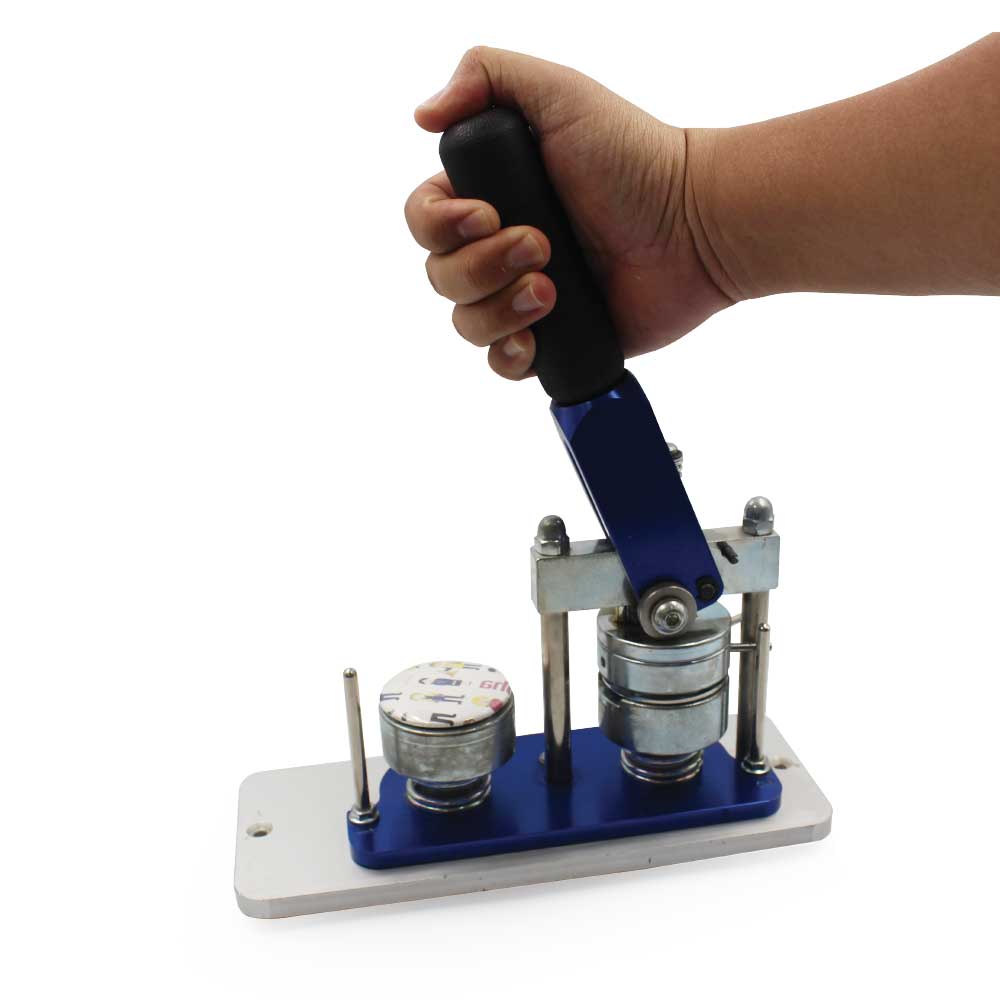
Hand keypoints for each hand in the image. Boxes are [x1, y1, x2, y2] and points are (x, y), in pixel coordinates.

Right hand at [404, 47, 733, 381]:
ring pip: (465, 323)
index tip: (488, 214)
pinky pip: (502, 363)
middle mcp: (498, 247)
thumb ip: (486, 75)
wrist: (694, 225)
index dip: (442, 225)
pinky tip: (535, 337)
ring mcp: (523, 297)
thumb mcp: (560, 92)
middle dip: (483, 266)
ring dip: (500, 309)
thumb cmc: (635, 157)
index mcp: (490, 194)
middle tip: (544, 245)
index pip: (425, 220)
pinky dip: (509, 355)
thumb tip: (423, 115)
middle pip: (440, 276)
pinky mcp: (553, 340)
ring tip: (553, 289)